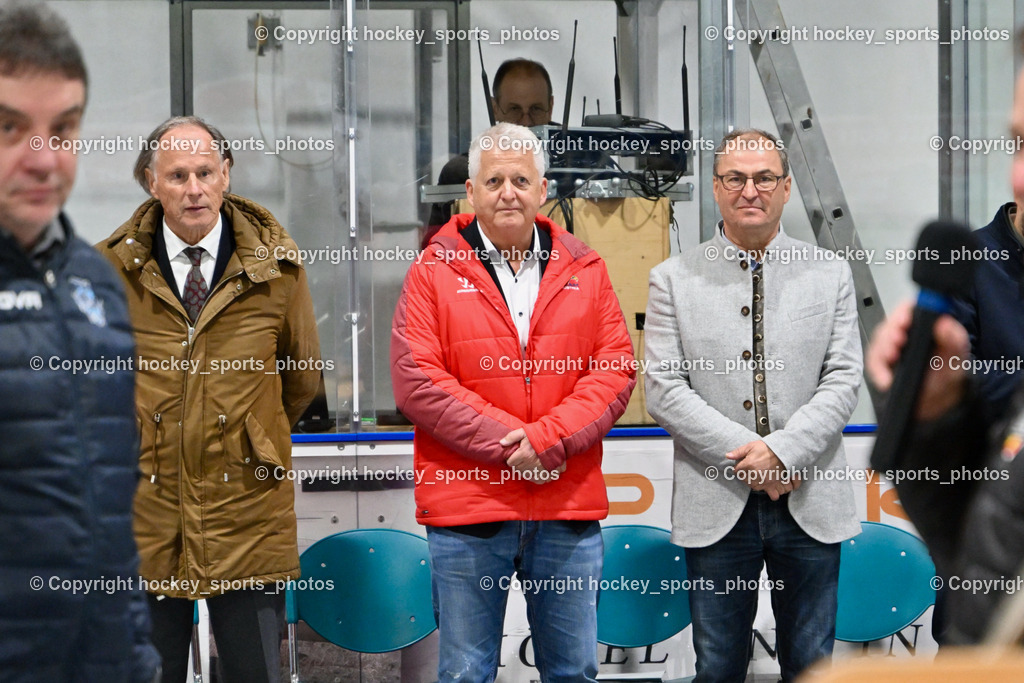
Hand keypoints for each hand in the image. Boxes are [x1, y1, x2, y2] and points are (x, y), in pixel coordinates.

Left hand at [500, 428, 565, 483]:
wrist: (557, 436)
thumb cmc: (539, 433)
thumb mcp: (524, 432)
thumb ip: (511, 437)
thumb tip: (501, 443)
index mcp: (524, 454)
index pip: (510, 462)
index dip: (511, 458)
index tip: (515, 455)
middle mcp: (531, 464)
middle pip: (518, 470)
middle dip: (518, 464)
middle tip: (523, 458)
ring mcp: (540, 470)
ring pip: (527, 476)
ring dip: (526, 471)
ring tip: (529, 464)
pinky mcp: (548, 473)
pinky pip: (538, 480)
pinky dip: (536, 477)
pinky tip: (536, 471)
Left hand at [727, 440, 792, 499]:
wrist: (783, 451)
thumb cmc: (767, 448)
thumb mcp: (751, 446)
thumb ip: (738, 452)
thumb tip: (728, 456)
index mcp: (748, 464)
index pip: (736, 471)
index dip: (738, 467)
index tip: (742, 464)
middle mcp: (755, 474)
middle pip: (743, 479)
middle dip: (744, 474)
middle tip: (749, 468)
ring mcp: (763, 480)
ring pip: (752, 486)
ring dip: (751, 481)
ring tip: (755, 474)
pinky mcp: (771, 484)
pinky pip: (764, 491)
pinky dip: (762, 488)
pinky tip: (762, 482)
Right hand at [866, 301, 968, 419]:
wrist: (936, 398)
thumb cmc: (946, 374)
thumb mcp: (956, 357)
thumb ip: (953, 340)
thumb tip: (944, 324)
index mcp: (924, 323)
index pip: (909, 309)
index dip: (903, 313)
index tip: (903, 324)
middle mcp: (905, 331)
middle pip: (889, 325)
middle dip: (888, 337)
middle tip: (894, 348)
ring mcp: (891, 345)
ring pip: (878, 342)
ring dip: (881, 353)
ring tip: (889, 361)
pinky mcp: (881, 359)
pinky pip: (873, 360)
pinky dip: (877, 369)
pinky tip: (885, 378)